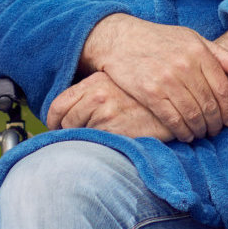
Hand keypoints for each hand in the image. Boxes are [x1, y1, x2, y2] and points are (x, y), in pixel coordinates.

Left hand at [47, 71, 174, 140]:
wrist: (174, 105)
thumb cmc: (144, 97)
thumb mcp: (117, 84)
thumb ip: (94, 92)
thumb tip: (68, 111)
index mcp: (95, 83)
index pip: (58, 104)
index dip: (52, 120)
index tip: (56, 127)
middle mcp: (97, 96)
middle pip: (66, 122)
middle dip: (68, 132)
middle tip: (76, 137)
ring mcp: (106, 113)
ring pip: (79, 134)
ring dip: (84, 139)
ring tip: (98, 139)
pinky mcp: (116, 130)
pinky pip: (94, 142)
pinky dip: (97, 146)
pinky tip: (109, 142)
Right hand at [80, 15, 227, 141]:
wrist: (121, 39)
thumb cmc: (159, 39)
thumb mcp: (190, 38)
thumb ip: (217, 53)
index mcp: (198, 52)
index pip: (222, 88)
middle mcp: (185, 66)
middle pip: (209, 104)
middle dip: (215, 123)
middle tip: (216, 131)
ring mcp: (167, 80)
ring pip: (193, 115)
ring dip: (200, 130)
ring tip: (202, 134)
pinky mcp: (150, 93)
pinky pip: (173, 119)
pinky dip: (182, 132)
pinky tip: (186, 135)